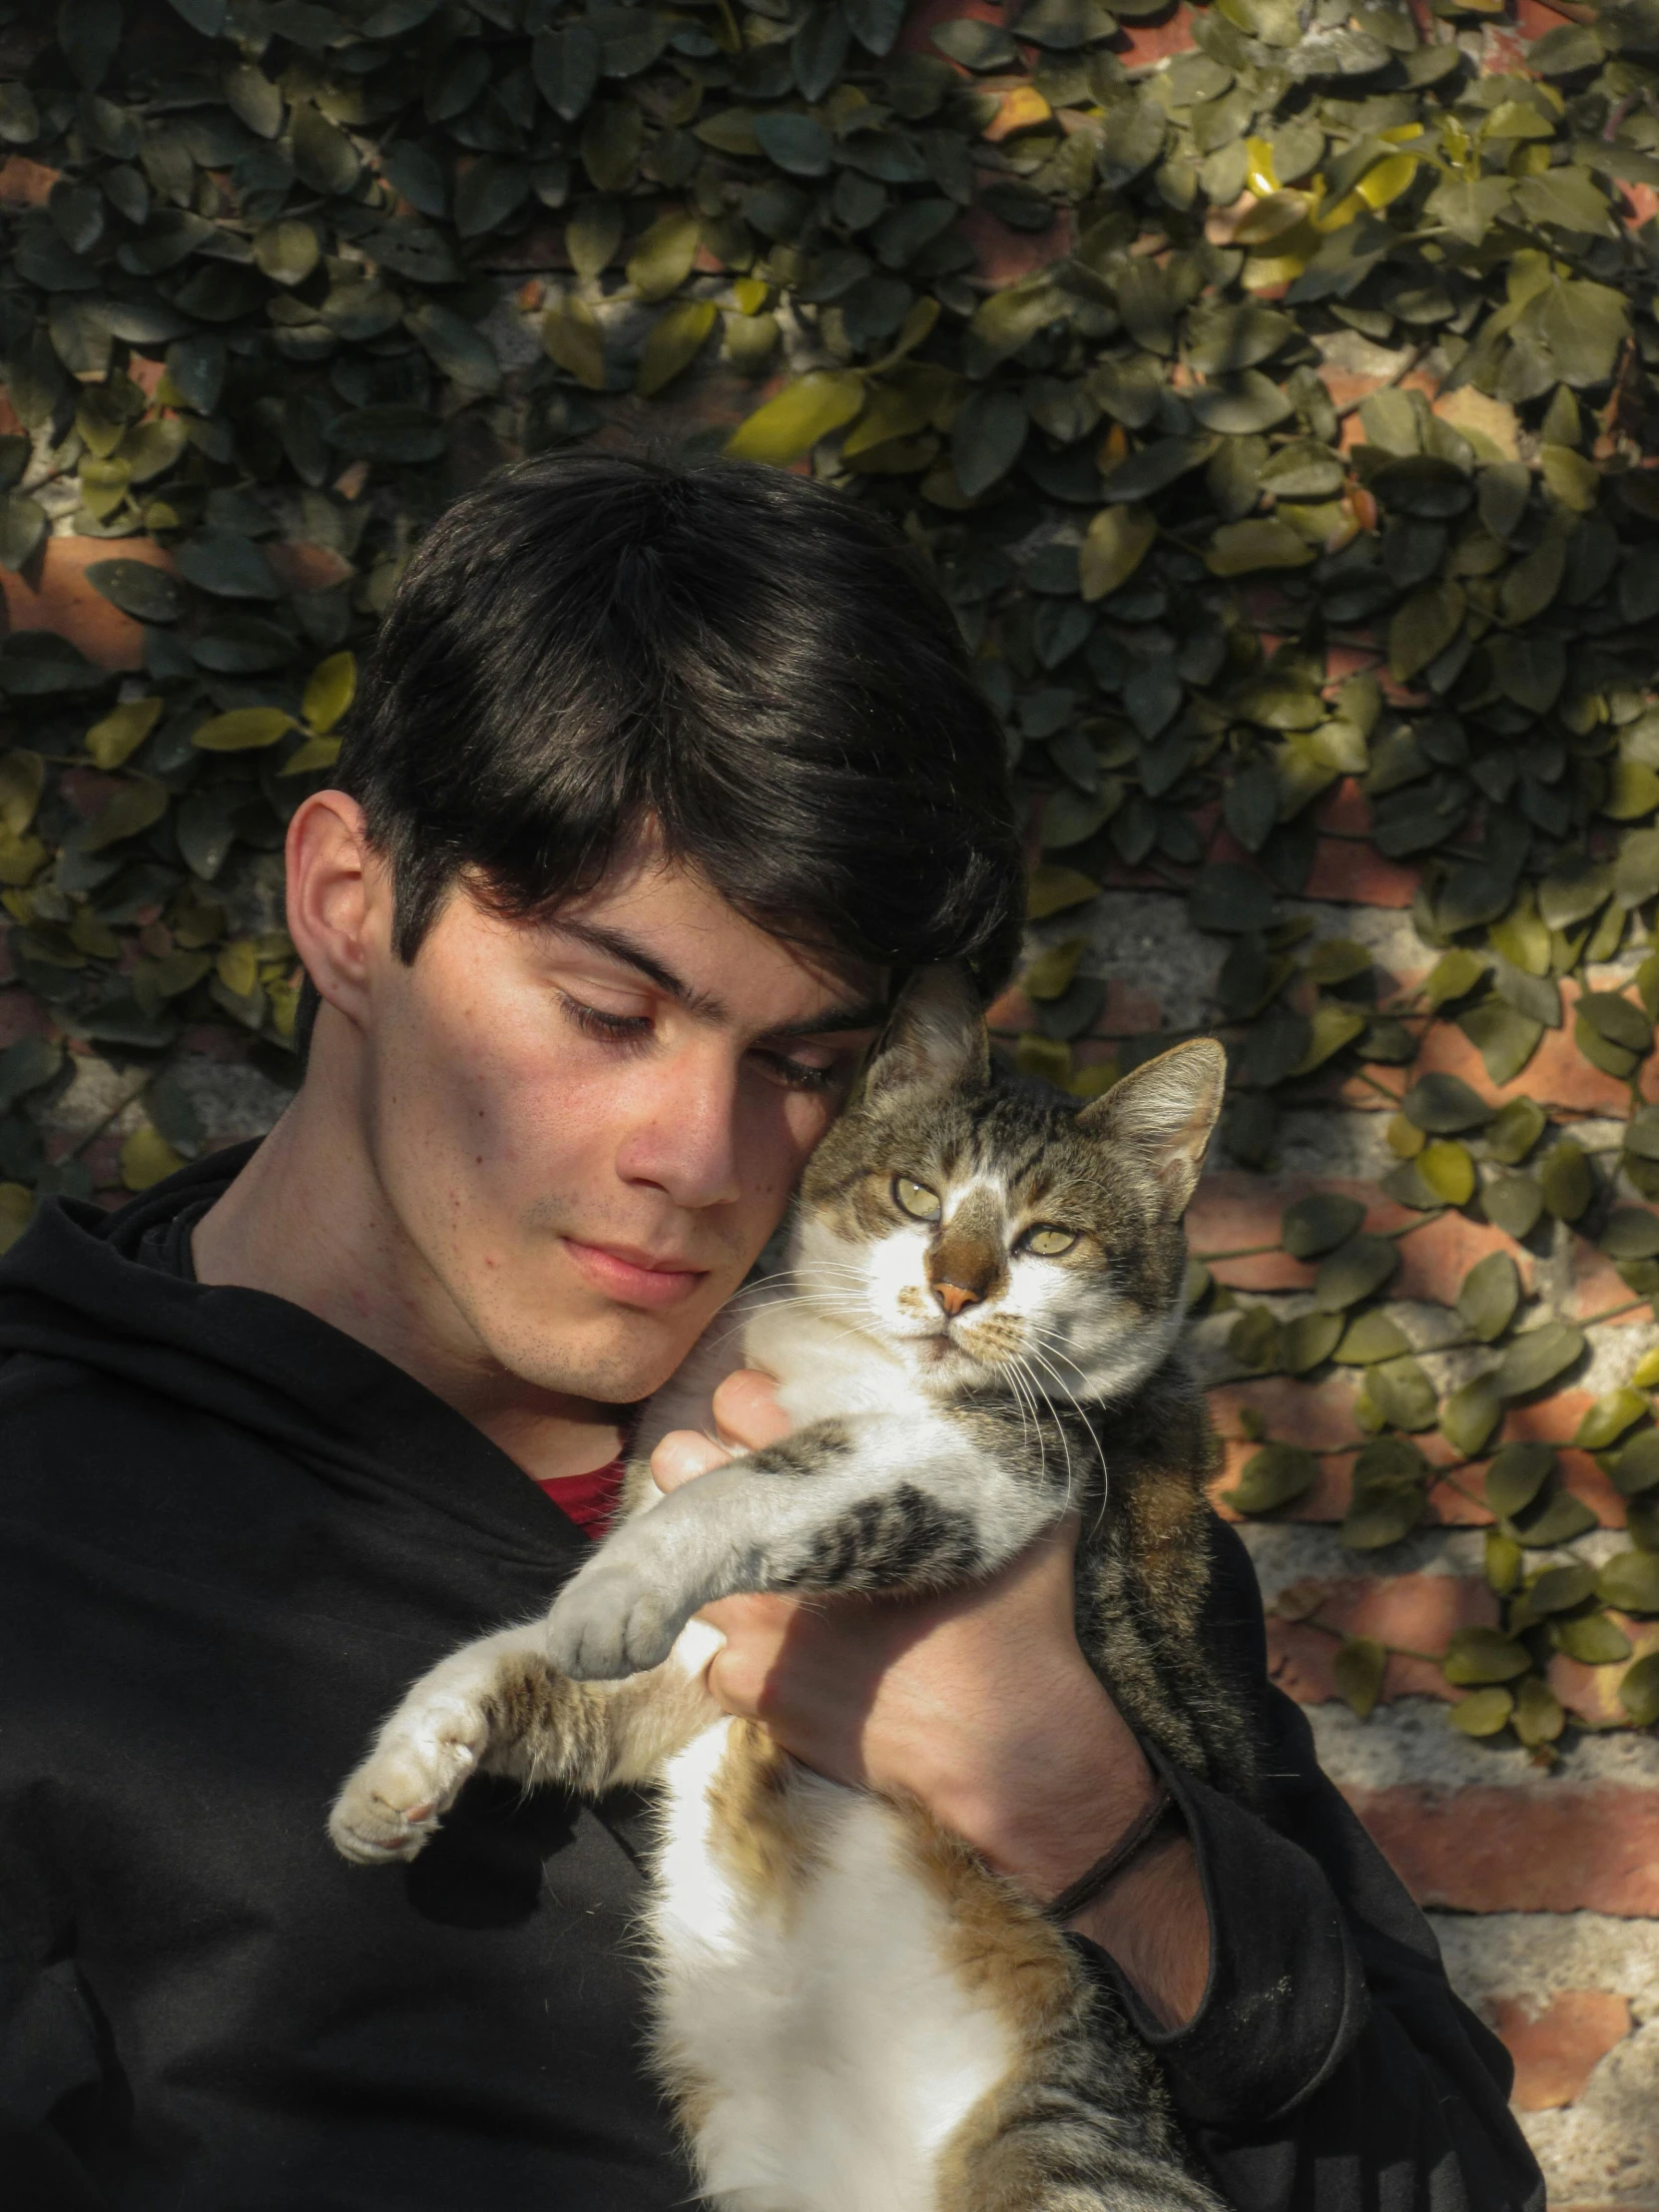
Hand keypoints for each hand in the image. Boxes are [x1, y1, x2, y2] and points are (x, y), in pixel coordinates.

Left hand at [650, 1375, 1211, 2028]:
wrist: (1013, 1744)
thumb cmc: (1021, 1619)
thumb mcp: (1013, 1506)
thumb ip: (981, 1441)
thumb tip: (980, 1397)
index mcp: (836, 1482)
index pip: (740, 1402)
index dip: (748, 1408)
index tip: (766, 1425)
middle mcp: (782, 1539)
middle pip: (683, 1467)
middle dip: (703, 1472)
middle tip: (745, 1491)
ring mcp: (758, 1617)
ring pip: (689, 1565)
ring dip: (717, 1566)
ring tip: (763, 1580)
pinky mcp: (757, 1687)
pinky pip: (711, 1660)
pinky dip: (740, 1661)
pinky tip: (784, 1661)